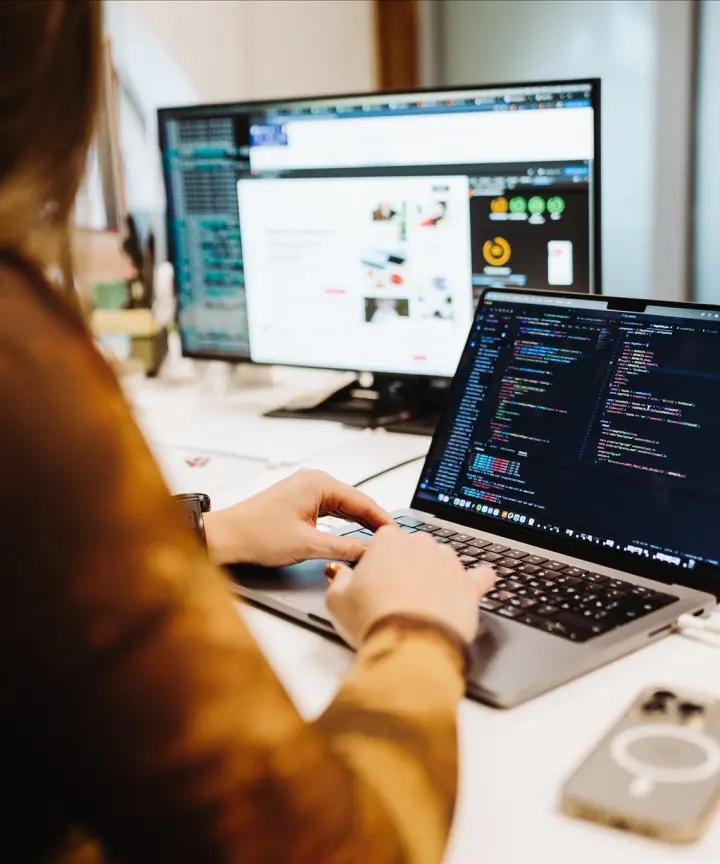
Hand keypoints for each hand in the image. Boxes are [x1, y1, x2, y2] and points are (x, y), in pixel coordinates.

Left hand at [204, 469, 393, 566]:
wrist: (225, 537)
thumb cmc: (257, 534)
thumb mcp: (307, 544)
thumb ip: (344, 547)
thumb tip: (369, 551)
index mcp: (318, 483)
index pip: (361, 501)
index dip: (382, 520)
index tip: (397, 535)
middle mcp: (313, 481)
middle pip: (354, 502)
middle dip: (373, 522)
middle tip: (392, 541)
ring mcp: (306, 491)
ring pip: (343, 507)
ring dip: (359, 523)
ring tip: (379, 541)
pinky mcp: (299, 502)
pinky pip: (330, 511)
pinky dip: (343, 523)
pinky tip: (354, 535)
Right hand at [325, 526, 496, 647]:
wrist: (410, 648)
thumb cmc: (375, 622)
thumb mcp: (337, 601)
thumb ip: (339, 580)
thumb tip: (341, 575)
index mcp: (388, 541)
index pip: (383, 540)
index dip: (378, 561)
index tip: (374, 579)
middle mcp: (421, 545)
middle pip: (414, 549)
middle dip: (407, 567)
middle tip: (395, 596)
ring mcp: (449, 564)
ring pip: (443, 561)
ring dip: (436, 574)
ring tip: (424, 602)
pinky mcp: (470, 586)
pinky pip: (480, 576)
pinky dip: (477, 580)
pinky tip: (471, 587)